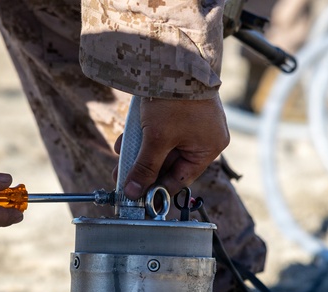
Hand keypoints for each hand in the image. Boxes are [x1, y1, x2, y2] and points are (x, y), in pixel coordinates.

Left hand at [115, 97, 229, 199]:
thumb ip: (145, 167)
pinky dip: (142, 137)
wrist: (174, 57)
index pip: (180, 179)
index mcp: (208, 148)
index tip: (136, 198)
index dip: (156, 189)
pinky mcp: (179, 110)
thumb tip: (134, 192)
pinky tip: (123, 143)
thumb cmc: (174, 100)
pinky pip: (160, 130)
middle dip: (143, 170)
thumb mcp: (156, 138)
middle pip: (170, 163)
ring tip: (119, 160)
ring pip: (162, 146)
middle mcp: (204, 136)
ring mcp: (193, 122)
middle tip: (122, 180)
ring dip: (139, 154)